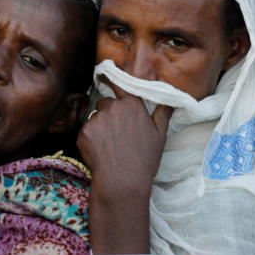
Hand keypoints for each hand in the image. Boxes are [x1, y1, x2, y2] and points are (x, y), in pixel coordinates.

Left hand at [77, 79, 172, 201]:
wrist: (123, 181)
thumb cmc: (144, 159)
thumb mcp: (159, 136)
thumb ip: (163, 114)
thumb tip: (171, 101)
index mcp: (131, 105)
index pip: (118, 84)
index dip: (108, 78)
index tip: (101, 74)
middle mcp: (112, 108)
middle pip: (105, 103)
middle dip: (108, 113)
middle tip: (116, 133)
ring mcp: (96, 119)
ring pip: (95, 118)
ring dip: (100, 127)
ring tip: (110, 146)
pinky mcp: (83, 132)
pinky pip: (86, 132)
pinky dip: (91, 140)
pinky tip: (100, 153)